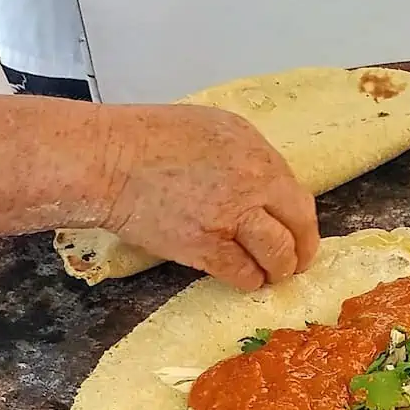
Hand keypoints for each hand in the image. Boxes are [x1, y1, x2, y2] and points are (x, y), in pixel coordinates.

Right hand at [98, 105, 320, 289]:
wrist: (109, 159)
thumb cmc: (148, 139)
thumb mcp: (212, 129)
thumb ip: (244, 158)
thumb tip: (262, 189)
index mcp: (255, 151)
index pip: (297, 196)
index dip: (300, 223)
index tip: (297, 235)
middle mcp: (253, 183)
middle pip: (298, 226)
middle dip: (300, 252)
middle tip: (293, 265)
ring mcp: (232, 217)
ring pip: (277, 255)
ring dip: (277, 270)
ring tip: (268, 275)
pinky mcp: (206, 247)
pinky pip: (243, 273)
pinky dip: (247, 280)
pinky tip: (242, 278)